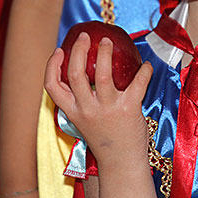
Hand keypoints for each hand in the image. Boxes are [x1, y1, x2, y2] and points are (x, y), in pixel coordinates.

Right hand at [44, 32, 152, 167]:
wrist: (121, 162)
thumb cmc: (104, 138)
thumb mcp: (83, 120)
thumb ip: (81, 99)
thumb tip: (87, 69)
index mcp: (72, 111)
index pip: (51, 86)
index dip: (51, 66)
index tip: (59, 50)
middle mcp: (87, 109)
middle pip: (75, 74)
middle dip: (79, 50)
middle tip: (86, 36)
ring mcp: (107, 109)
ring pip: (103, 75)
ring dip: (105, 54)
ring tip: (108, 42)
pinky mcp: (129, 109)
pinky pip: (137, 84)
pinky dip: (143, 71)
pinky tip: (146, 65)